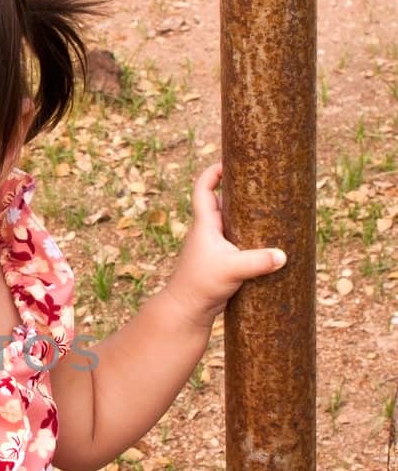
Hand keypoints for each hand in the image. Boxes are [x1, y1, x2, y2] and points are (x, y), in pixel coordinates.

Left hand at [165, 162, 285, 329]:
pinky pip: (237, 239)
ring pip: (231, 221)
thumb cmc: (201, 285)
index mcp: (205, 224)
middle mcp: (208, 231)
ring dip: (246, 213)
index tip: (229, 161)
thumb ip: (258, 262)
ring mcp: (215, 246)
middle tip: (262, 180)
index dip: (213, 172)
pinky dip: (250, 234)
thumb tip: (283, 256)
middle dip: (239, 189)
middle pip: (222, 200)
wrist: (187, 310)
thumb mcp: (232, 270)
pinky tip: (268, 237)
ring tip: (271, 205)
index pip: (204, 188)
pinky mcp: (222, 260)